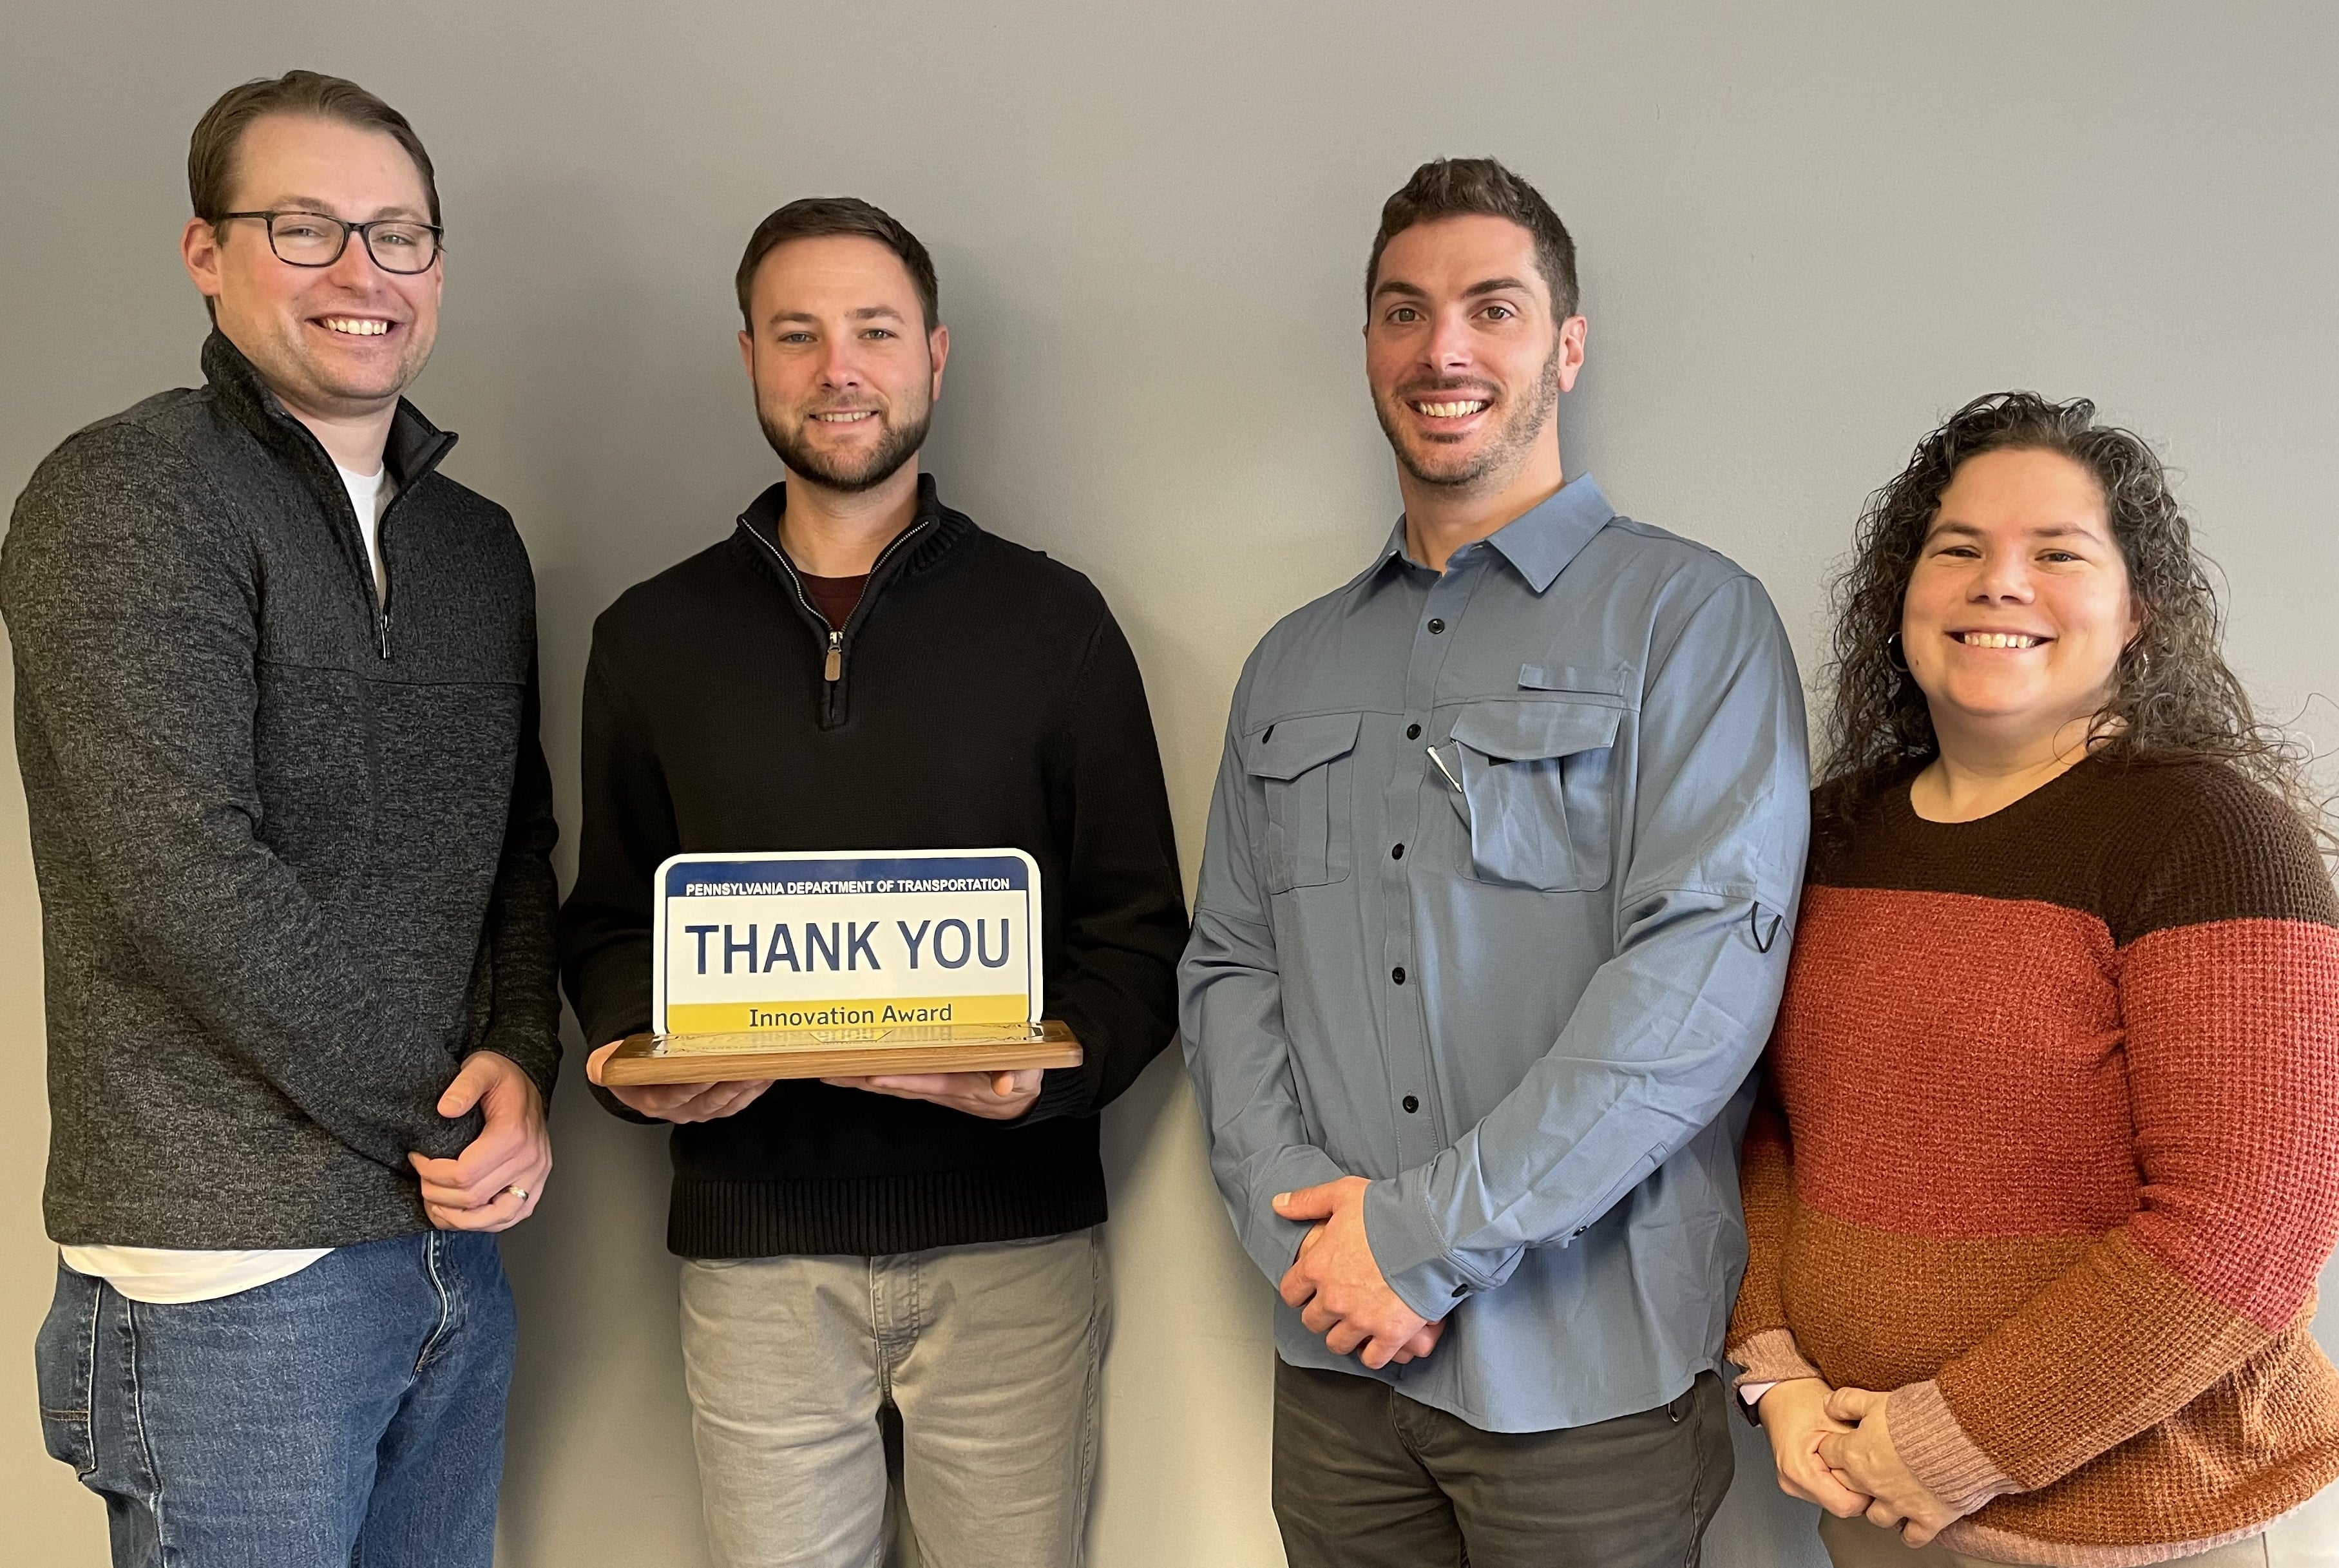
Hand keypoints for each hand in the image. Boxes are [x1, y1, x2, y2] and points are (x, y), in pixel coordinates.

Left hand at [407, 1051, 550, 1231]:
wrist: (526, 1083)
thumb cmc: (502, 1079)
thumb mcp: (481, 1069)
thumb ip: (463, 1085)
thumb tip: (446, 1108)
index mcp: (514, 1135)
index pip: (464, 1174)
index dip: (432, 1172)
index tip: (417, 1158)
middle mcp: (530, 1160)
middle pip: (473, 1198)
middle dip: (437, 1193)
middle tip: (421, 1177)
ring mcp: (535, 1178)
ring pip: (493, 1217)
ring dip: (457, 1218)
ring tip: (435, 1204)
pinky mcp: (534, 1188)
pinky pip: (509, 1218)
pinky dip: (480, 1224)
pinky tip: (459, 1215)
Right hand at [585, 1040, 774, 1123]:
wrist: (639, 1076)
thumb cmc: (632, 1065)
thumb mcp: (611, 1064)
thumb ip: (605, 1064)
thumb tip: (600, 1066)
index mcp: (653, 1100)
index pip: (674, 1096)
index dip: (693, 1086)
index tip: (709, 1071)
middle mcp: (679, 1109)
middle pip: (709, 1100)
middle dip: (731, 1082)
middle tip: (749, 1064)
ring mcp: (699, 1109)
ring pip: (727, 1101)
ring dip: (748, 1084)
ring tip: (763, 1065)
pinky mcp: (716, 1106)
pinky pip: (738, 1101)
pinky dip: (754, 1088)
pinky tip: (766, 1072)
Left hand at [819, 1069, 1041, 1120]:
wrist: (1015, 1098)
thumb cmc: (1017, 1081)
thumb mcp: (1025, 1077)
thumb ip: (1016, 1076)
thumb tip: (1005, 1083)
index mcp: (959, 1084)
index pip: (924, 1081)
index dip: (899, 1080)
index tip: (873, 1074)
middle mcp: (937, 1086)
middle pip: (894, 1083)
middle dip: (861, 1079)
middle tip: (831, 1071)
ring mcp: (928, 1083)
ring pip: (887, 1081)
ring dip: (857, 1078)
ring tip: (827, 1071)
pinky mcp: (925, 1079)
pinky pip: (892, 1076)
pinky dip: (867, 1075)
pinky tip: (847, 1070)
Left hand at [1271, 1176, 1431, 1369]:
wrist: (1430, 1231)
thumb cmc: (1387, 1211)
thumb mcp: (1342, 1195)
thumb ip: (1307, 1202)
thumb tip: (1278, 1204)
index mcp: (1317, 1267)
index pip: (1290, 1292)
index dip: (1298, 1292)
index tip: (1308, 1290)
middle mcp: (1333, 1298)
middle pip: (1312, 1321)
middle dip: (1321, 1315)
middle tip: (1335, 1306)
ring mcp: (1360, 1319)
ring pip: (1338, 1343)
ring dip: (1344, 1336)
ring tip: (1355, 1326)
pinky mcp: (1389, 1334)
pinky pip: (1373, 1359)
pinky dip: (1374, 1354)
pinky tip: (1378, 1343)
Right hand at [1754, 1378, 1872, 1517]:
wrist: (1783, 1394)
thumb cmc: (1803, 1401)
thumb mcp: (1838, 1421)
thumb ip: (1859, 1450)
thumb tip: (1885, 1472)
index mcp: (1799, 1470)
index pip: (1845, 1505)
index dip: (1865, 1492)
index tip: (1873, 1473)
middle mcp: (1792, 1483)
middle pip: (1841, 1506)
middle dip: (1858, 1488)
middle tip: (1865, 1463)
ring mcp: (1793, 1485)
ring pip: (1836, 1502)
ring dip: (1850, 1486)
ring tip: (1850, 1459)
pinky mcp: (1798, 1484)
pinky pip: (1829, 1494)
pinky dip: (1840, 1482)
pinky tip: (1840, 1462)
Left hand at [1817, 1387, 1960, 1545]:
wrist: (1963, 1436)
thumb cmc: (1922, 1415)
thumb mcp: (1876, 1399)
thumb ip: (1847, 1401)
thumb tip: (1827, 1405)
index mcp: (1856, 1455)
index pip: (1828, 1454)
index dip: (1834, 1446)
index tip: (1842, 1443)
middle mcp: (1873, 1484)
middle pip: (1847, 1487)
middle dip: (1850, 1477)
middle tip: (1862, 1467)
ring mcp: (1900, 1504)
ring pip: (1876, 1516)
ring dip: (1878, 1507)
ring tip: (1886, 1495)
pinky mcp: (1928, 1518)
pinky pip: (1912, 1536)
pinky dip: (1910, 1531)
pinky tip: (1911, 1521)